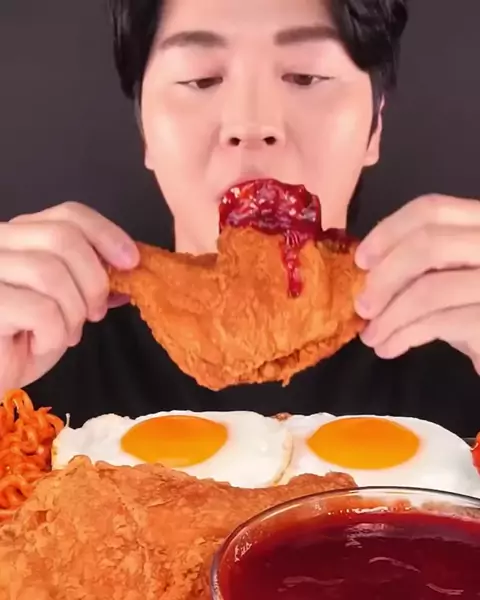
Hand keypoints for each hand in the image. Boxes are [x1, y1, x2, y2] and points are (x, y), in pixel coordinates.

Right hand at [0, 202, 138, 393]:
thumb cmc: (26, 341)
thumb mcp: (67, 303)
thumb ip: (91, 278)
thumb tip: (130, 264)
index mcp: (19, 236)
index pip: (68, 214)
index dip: (106, 233)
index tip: (130, 261)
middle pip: (63, 237)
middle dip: (93, 280)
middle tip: (95, 313)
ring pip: (50, 272)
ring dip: (72, 311)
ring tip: (65, 334)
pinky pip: (39, 309)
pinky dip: (53, 334)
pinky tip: (39, 345)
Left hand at [354, 194, 479, 372]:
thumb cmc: (472, 309)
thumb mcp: (447, 275)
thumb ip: (417, 264)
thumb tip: (364, 270)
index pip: (431, 209)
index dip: (388, 232)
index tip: (361, 261)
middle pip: (428, 244)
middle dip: (385, 277)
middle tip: (362, 306)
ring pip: (430, 289)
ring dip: (389, 316)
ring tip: (371, 336)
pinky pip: (439, 323)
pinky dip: (404, 336)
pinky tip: (389, 347)